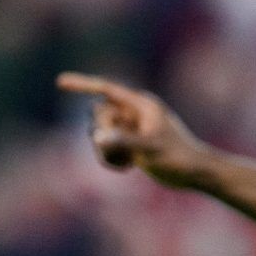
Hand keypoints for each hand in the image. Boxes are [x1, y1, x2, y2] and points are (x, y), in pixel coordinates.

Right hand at [56, 72, 213, 187]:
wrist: (195, 173)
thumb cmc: (178, 157)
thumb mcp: (150, 150)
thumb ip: (123, 142)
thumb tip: (98, 138)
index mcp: (141, 105)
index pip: (106, 89)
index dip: (82, 85)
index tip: (60, 82)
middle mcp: (133, 113)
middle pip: (98, 116)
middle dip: (102, 135)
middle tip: (122, 152)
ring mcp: (130, 129)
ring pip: (100, 133)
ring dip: (105, 151)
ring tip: (126, 163)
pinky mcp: (130, 144)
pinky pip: (106, 147)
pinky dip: (110, 158)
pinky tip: (127, 168)